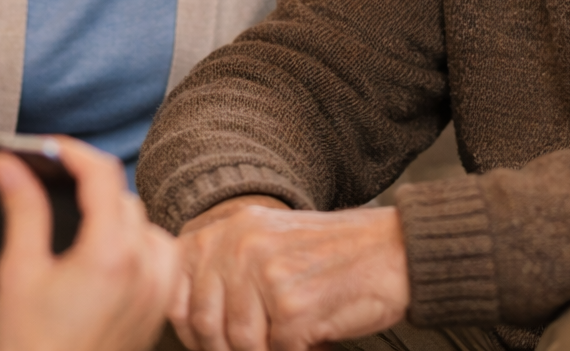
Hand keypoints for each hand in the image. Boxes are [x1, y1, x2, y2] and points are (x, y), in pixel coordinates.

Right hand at [0, 140, 177, 350]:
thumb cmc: (30, 346)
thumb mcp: (18, 272)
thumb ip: (22, 210)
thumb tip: (10, 164)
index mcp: (110, 253)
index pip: (101, 174)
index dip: (72, 152)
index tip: (47, 148)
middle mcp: (144, 267)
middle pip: (122, 197)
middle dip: (87, 184)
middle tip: (49, 184)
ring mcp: (158, 290)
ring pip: (146, 224)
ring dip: (116, 214)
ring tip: (79, 222)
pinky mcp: (160, 310)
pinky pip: (162, 256)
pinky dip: (139, 243)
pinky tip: (111, 254)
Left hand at [170, 203, 409, 350]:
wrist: (393, 252)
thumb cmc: (331, 258)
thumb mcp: (266, 245)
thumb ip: (223, 274)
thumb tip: (184, 323)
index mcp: (229, 230)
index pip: (176, 291)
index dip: (189, 329)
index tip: (210, 341)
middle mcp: (242, 246)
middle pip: (205, 326)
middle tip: (262, 345)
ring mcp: (267, 275)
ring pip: (239, 345)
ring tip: (291, 337)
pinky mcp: (293, 307)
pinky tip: (315, 336)